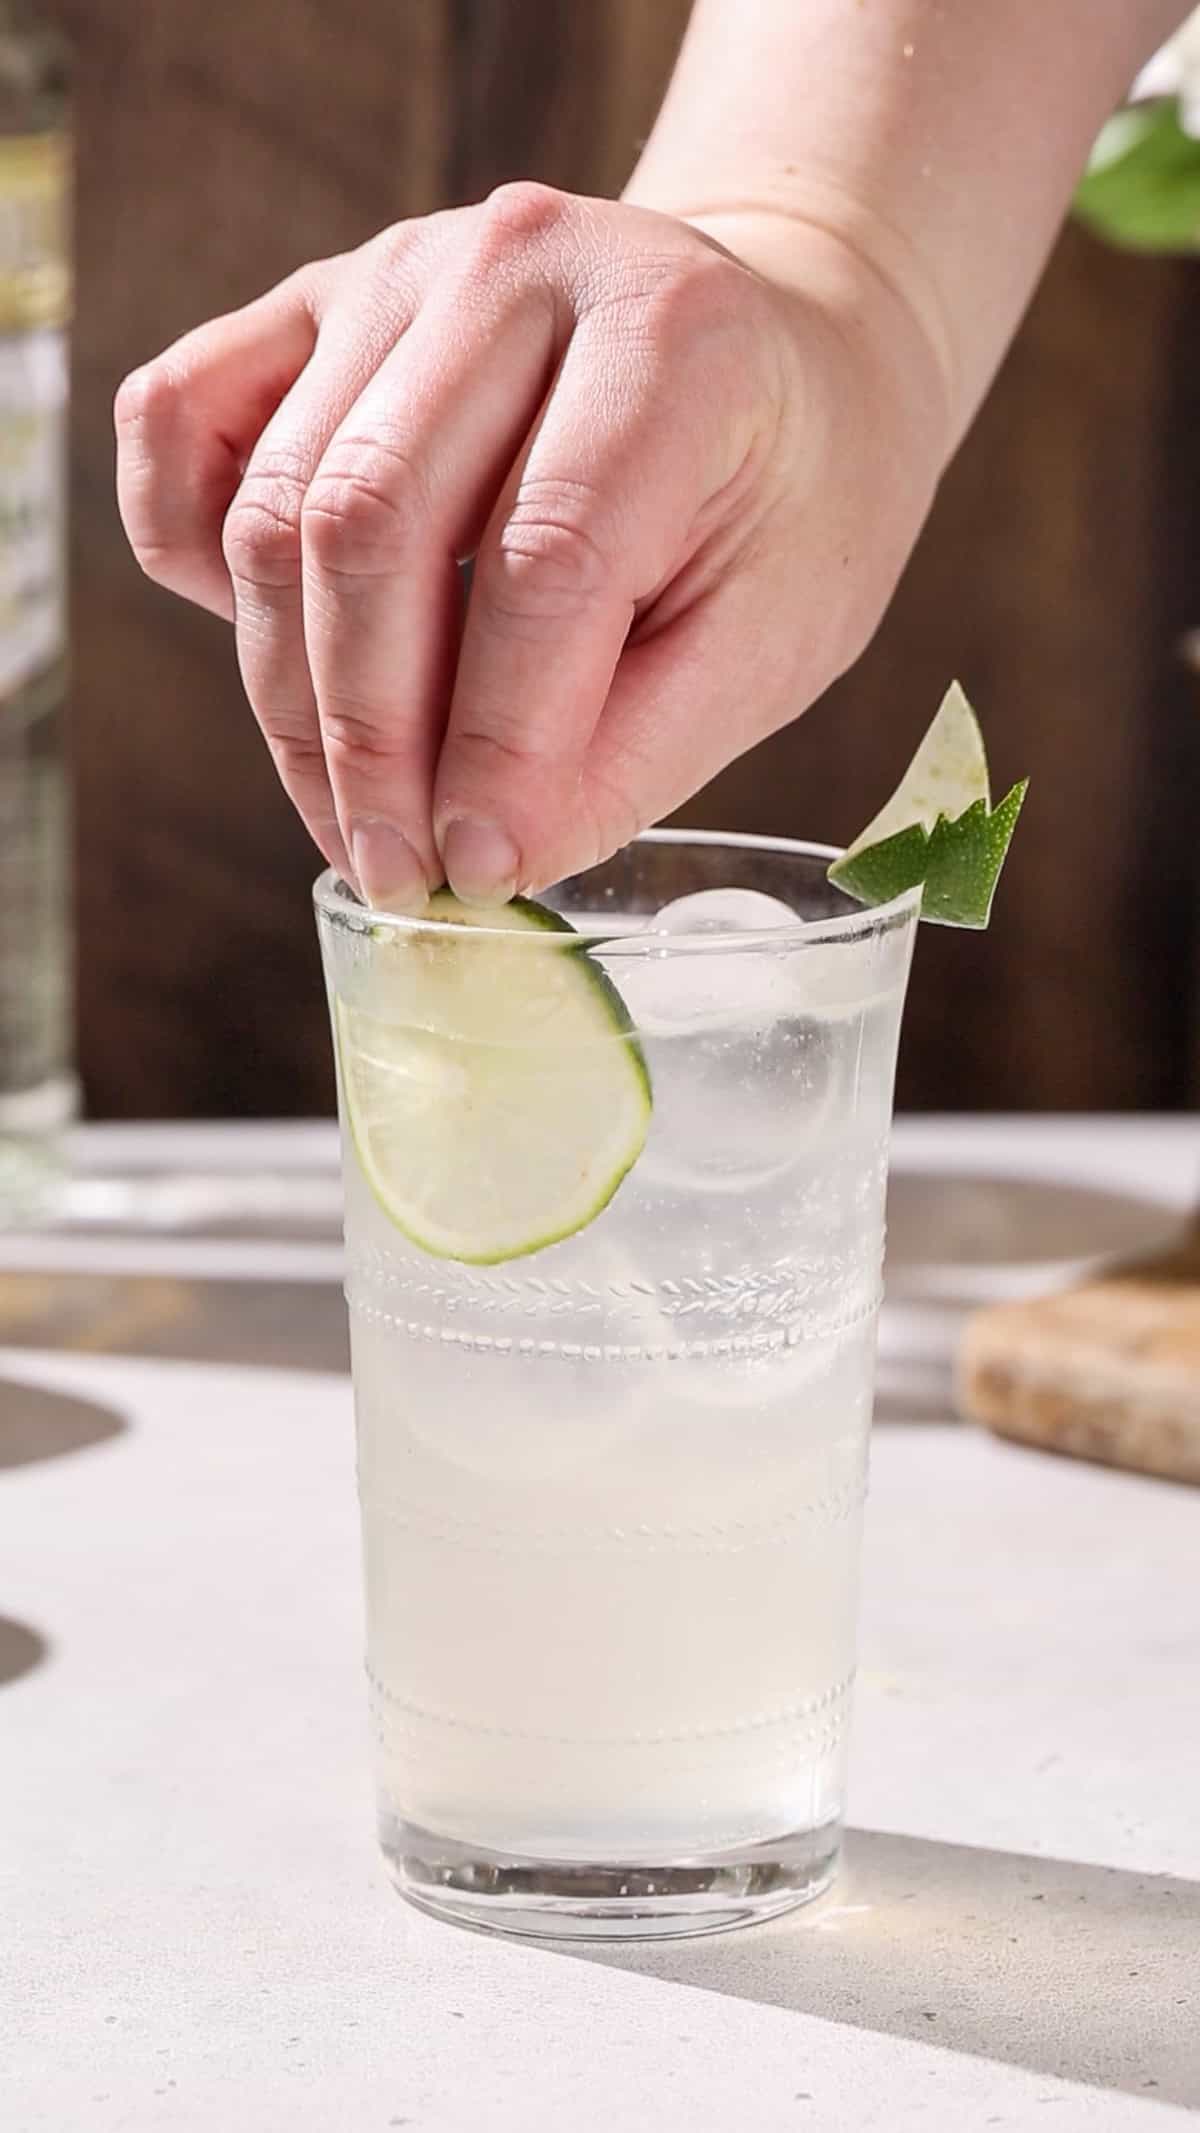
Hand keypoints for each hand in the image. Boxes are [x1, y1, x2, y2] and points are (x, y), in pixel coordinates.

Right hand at [115, 184, 948, 905]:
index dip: (499, 740)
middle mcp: (515, 266)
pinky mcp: (312, 305)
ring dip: (289, 696)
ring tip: (356, 817)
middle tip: (397, 872)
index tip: (483, 869)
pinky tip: (267, 646)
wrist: (780, 348)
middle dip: (368, 738)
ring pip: (271, 508)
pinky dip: (181, 545)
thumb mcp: (773, 637)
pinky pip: (180, 422)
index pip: (543, 557)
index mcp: (670, 332)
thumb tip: (487, 858)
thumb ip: (635, 750)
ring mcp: (396, 271)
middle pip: (369, 525)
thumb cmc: (790, 501)